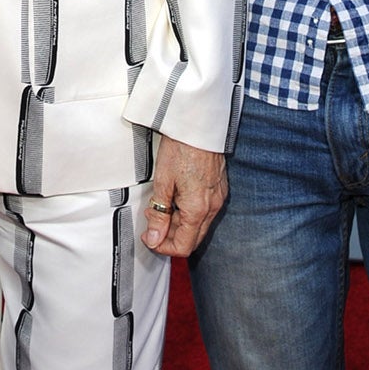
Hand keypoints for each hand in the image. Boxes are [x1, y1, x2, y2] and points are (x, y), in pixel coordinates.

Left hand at [141, 136, 226, 256]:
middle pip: (193, 238)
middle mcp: (213, 206)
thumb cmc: (181, 146)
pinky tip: (176, 196)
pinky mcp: (219, 187)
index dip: (163, 247)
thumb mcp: (163, 181)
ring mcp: (219, 197)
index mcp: (198, 209)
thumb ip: (159, 213)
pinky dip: (189, 211)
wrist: (198, 122)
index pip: (184, 246)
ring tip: (161, 204)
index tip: (149, 237)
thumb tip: (154, 238)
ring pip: (199, 225)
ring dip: (179, 223)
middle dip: (171, 235)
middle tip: (152, 220)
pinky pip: (205, 210)